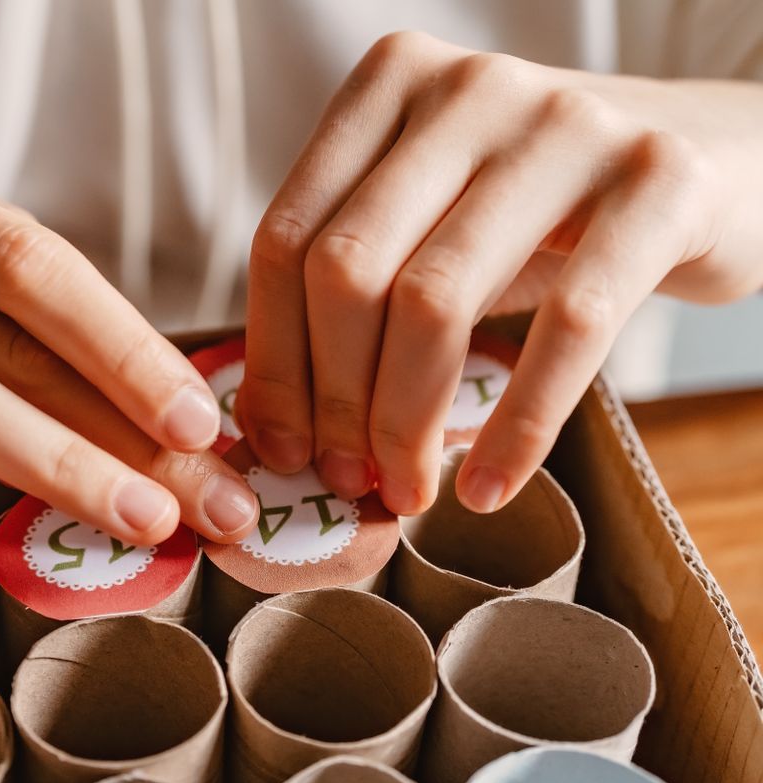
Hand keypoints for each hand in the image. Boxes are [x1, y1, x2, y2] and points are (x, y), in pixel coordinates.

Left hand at [238, 31, 762, 514]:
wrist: (716, 163)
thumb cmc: (545, 210)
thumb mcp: (437, 219)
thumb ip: (359, 285)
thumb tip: (276, 420)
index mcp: (390, 83)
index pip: (287, 238)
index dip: (275, 359)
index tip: (280, 444)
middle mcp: (468, 87)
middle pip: (348, 271)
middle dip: (335, 400)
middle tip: (350, 477)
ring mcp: (565, 125)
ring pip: (437, 300)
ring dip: (407, 422)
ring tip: (407, 489)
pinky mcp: (658, 181)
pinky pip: (568, 326)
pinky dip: (519, 424)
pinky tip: (490, 484)